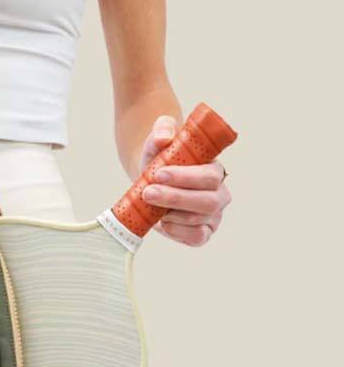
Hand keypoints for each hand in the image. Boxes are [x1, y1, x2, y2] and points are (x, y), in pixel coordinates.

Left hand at [139, 115, 231, 246]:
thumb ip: (162, 129)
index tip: (159, 174)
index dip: (185, 177)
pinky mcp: (203, 232)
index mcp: (214, 169)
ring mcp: (213, 215)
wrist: (151, 180)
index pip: (209, 176)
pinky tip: (162, 223)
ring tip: (150, 203)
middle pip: (208, 201)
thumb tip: (163, 137)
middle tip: (148, 192)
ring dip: (171, 213)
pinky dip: (179, 232)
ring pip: (198, 219)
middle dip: (175, 198)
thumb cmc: (160, 158)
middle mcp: (219, 193)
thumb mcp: (158, 139)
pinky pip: (198, 238)